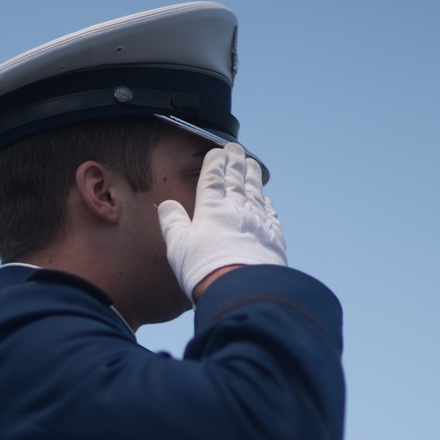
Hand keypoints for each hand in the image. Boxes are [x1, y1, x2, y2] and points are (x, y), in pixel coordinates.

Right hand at [157, 143, 286, 300]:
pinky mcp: (273, 237)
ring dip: (252, 176)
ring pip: (255, 192)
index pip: (213, 178)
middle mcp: (237, 209)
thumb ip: (172, 222)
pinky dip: (266, 203)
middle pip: (236, 179)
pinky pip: (270, 213)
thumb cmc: (204, 269)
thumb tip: (167, 205)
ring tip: (252, 164)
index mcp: (211, 208)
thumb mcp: (177, 246)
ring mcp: (258, 221)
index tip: (218, 151)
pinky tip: (265, 199)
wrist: (241, 290)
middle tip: (236, 149)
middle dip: (235, 162)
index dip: (215, 162)